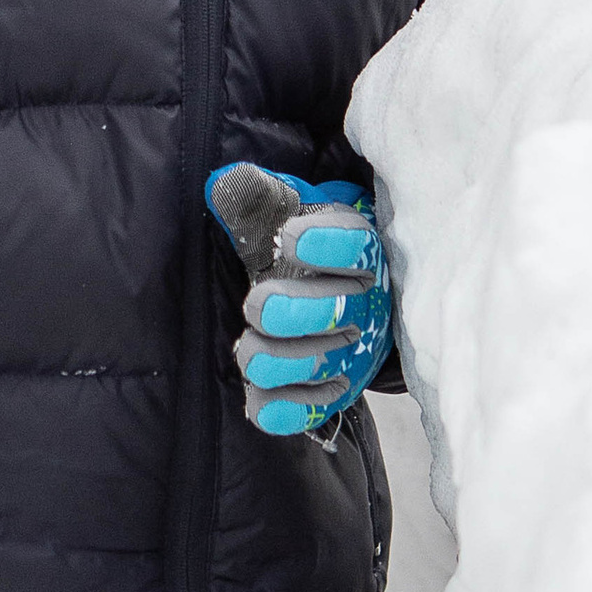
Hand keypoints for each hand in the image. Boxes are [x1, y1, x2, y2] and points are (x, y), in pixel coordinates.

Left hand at [205, 163, 390, 437]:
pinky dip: (289, 409)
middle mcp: (366, 303)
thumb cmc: (304, 246)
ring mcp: (355, 350)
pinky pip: (318, 406)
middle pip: (343, 311)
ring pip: (330, 364)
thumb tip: (225, 182)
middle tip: (257, 304)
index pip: (356, 246)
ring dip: (288, 362)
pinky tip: (258, 405)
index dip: (329, 243)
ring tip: (249, 354)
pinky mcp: (337, 387)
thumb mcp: (286, 212)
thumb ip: (257, 197)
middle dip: (300, 311)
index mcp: (359, 250)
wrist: (333, 288)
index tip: (291, 237)